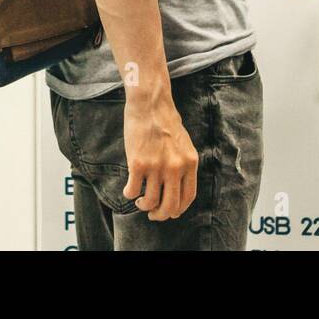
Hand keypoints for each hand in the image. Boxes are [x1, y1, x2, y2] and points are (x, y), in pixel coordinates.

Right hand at [122, 93, 198, 220]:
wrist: (149, 103)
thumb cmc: (164, 121)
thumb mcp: (183, 144)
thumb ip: (182, 164)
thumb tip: (175, 187)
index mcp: (190, 163)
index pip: (188, 197)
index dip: (178, 209)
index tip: (170, 211)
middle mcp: (175, 167)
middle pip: (170, 206)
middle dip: (160, 215)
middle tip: (153, 214)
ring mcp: (156, 166)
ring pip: (150, 202)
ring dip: (143, 206)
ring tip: (140, 200)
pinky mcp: (137, 163)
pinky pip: (132, 190)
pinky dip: (129, 194)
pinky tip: (129, 189)